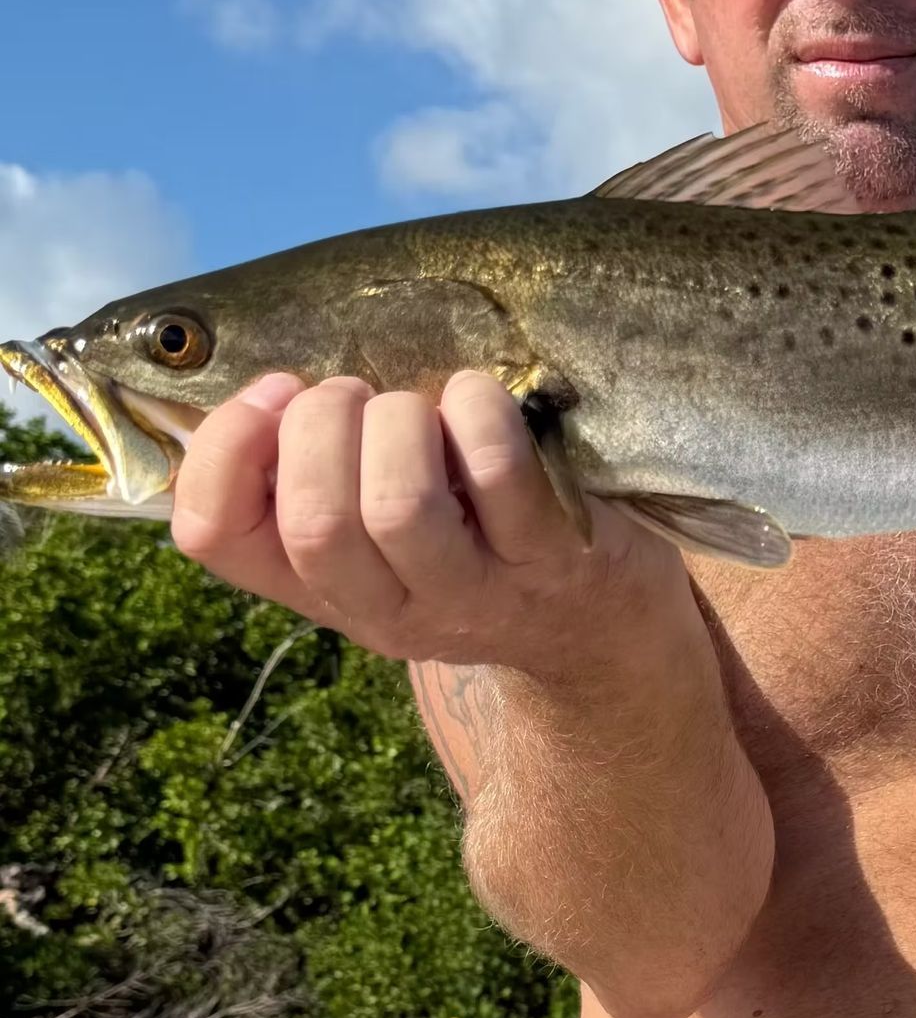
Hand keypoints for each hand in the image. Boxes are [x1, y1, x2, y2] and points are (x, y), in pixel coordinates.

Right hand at [171, 371, 686, 672]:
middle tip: (359, 397)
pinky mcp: (551, 558)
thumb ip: (318, 479)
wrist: (597, 628)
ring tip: (418, 407)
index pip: (216, 536)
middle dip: (325, 425)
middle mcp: (386, 607)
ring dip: (400, 423)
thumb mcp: (378, 535)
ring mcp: (473, 591)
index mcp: (322, 591)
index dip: (222, 449)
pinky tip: (479, 398)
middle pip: (315, 522)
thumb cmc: (473, 542)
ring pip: (399, 506)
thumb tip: (269, 390)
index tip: (274, 393)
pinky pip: (499, 474)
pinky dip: (478, 413)